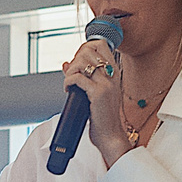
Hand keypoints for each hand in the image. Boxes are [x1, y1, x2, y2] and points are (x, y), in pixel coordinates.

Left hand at [62, 37, 128, 162]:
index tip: (78, 63)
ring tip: (70, 83)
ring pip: (82, 62)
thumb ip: (84, 76)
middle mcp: (112, 75)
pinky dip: (68, 81)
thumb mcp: (96, 92)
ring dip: (70, 71)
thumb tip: (66, 63)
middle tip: (72, 75)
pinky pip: (77, 78)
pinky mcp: (98, 94)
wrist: (110, 136)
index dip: (85, 48)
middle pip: (89, 50)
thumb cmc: (102, 117)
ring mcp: (106, 84)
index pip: (101, 45)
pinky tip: (68, 90)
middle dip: (75, 60)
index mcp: (114, 72)